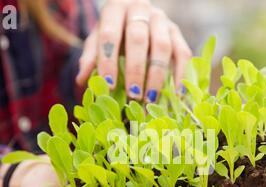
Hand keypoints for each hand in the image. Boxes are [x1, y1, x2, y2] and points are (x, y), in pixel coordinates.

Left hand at [76, 0, 191, 101]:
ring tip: (151, 99)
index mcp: (115, 9)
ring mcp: (161, 20)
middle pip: (138, 39)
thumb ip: (90, 57)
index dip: (109, 61)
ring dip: (157, 75)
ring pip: (162, 46)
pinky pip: (183, 52)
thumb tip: (82, 79)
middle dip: (135, 70)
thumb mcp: (97, 39)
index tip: (109, 86)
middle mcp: (140, 10)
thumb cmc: (114, 31)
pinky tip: (176, 93)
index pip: (109, 34)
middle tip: (133, 95)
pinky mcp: (177, 32)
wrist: (137, 14)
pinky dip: (180, 74)